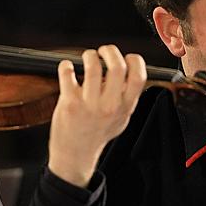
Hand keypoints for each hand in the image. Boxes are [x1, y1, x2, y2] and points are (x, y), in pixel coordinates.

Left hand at [48, 45, 145, 187]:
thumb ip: (127, 98)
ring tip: (87, 57)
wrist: (76, 154)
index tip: (126, 58)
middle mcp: (109, 105)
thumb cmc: (97, 134)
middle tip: (104, 51)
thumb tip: (130, 73)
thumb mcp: (121, 119)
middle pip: (117, 67)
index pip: (139, 76)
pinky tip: (67, 68)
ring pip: (93, 67)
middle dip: (110, 51)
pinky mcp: (69, 103)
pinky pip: (67, 74)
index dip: (134, 60)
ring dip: (89, 55)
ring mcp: (89, 104)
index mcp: (125, 106)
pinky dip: (66, 66)